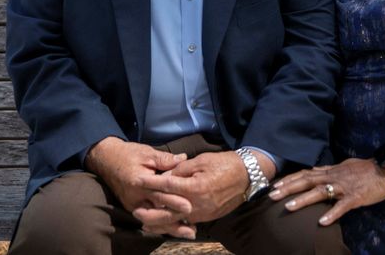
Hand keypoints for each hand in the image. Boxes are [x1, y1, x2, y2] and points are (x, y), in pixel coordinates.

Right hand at [85, 137, 195, 238]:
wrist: (106, 160)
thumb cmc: (127, 154)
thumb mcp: (147, 153)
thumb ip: (165, 159)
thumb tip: (183, 158)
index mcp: (139, 182)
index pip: (159, 193)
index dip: (174, 200)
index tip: (189, 207)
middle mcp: (135, 197)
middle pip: (157, 213)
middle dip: (174, 221)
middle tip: (190, 228)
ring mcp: (132, 204)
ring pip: (153, 220)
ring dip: (169, 227)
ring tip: (186, 232)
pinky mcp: (132, 207)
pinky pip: (148, 218)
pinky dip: (161, 224)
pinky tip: (174, 228)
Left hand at [133, 151, 250, 226]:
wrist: (248, 176)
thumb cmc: (225, 164)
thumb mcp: (202, 160)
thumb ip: (181, 169)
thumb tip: (165, 176)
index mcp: (195, 187)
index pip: (167, 186)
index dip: (151, 183)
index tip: (138, 180)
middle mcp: (197, 204)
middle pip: (168, 211)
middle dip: (151, 212)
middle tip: (136, 211)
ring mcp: (203, 213)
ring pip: (177, 221)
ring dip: (160, 222)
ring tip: (145, 223)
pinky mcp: (207, 217)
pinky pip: (188, 222)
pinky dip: (175, 224)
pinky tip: (165, 224)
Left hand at [268, 158, 384, 225]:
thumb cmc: (366, 169)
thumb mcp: (344, 166)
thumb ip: (328, 170)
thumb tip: (314, 170)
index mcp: (331, 171)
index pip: (306, 174)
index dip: (290, 179)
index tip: (275, 185)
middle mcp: (334, 177)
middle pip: (307, 181)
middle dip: (288, 188)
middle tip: (272, 195)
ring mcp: (344, 187)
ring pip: (320, 192)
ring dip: (303, 199)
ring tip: (288, 207)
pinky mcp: (355, 197)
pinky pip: (342, 206)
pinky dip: (331, 214)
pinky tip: (321, 222)